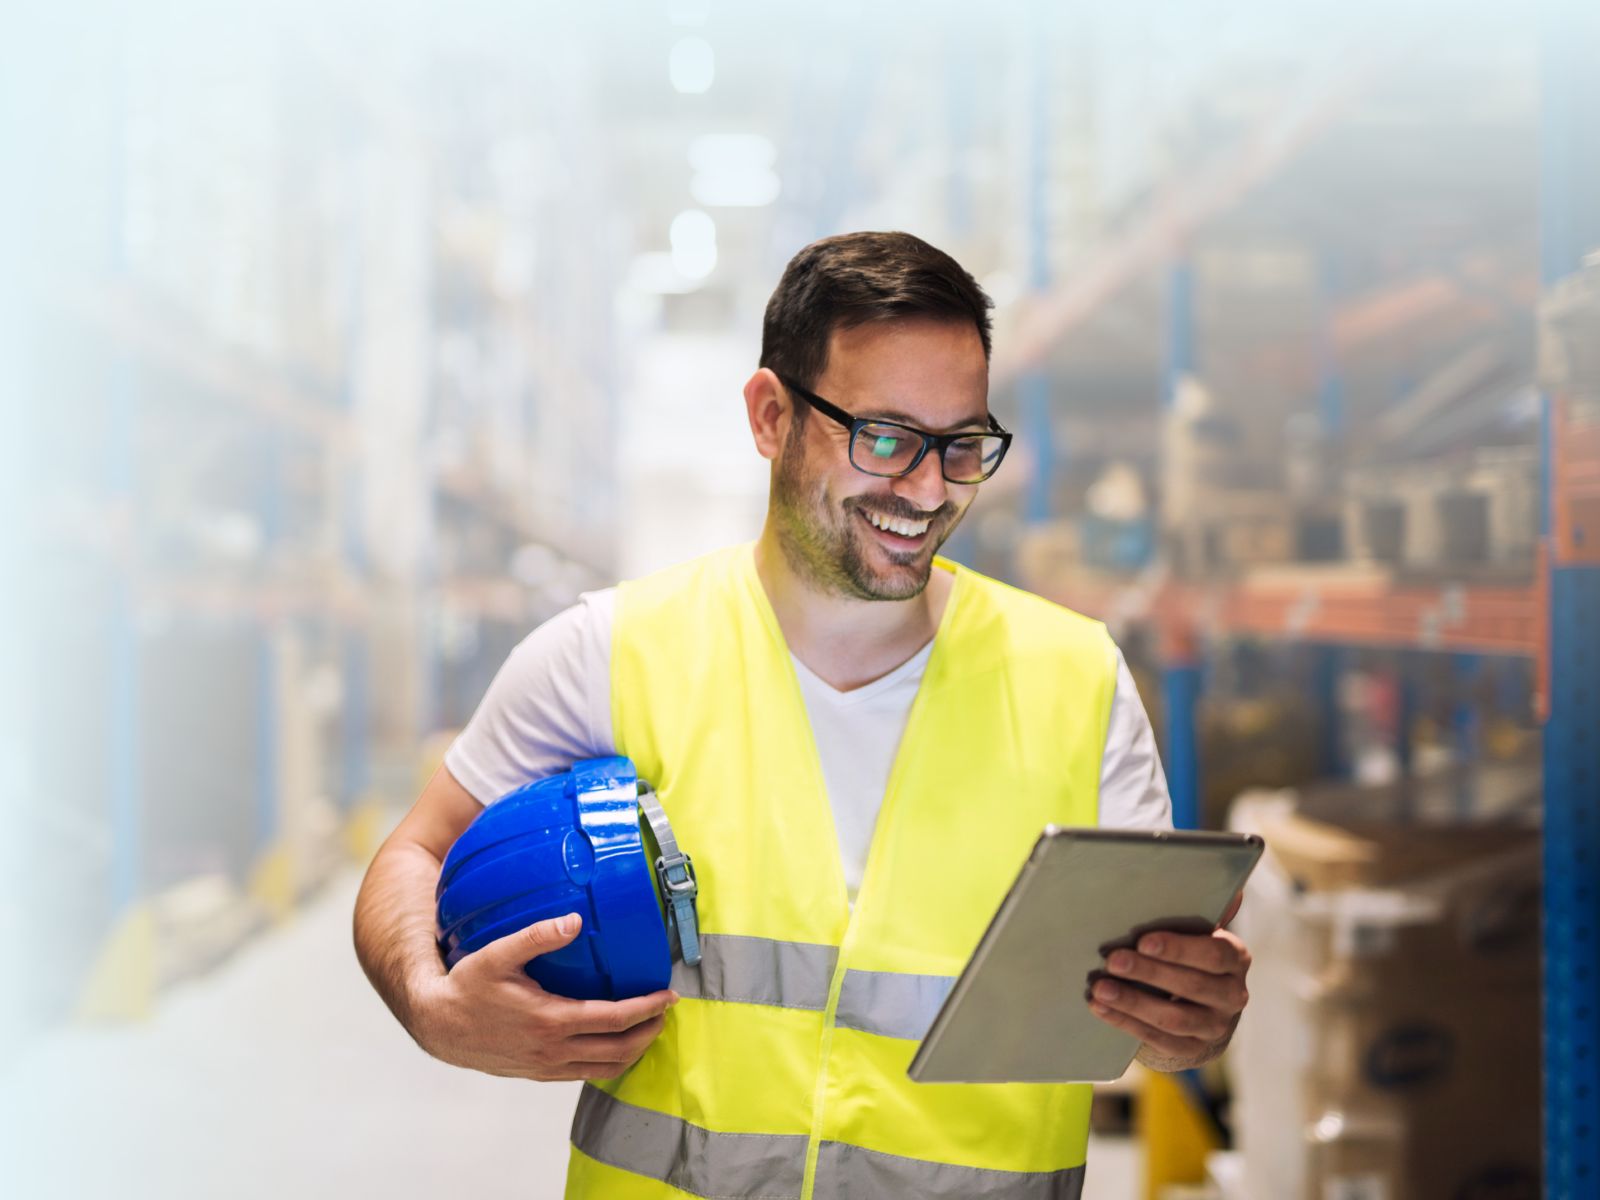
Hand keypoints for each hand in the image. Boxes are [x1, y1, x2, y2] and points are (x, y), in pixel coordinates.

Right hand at [415, 912, 677, 1081]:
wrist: (439, 1025)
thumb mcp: (498, 953)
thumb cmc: (467, 986)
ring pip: (605, 1069)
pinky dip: (608, 1063)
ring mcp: (546, 1065)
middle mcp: (553, 1049)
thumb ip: (538, 935)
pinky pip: (584, 1075)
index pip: (615, 1019)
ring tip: (648, 1030)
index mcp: (551, 1019)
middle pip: (619, 1049)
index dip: (647, 1009)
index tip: (668, 996)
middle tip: (666, 1012)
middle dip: (650, 1032)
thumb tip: (575, 920)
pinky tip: (613, 1045)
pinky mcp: (538, 1073)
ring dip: (633, 1051)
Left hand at [1086, 925, 1251, 1070]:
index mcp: (1236, 958)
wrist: (1202, 1005)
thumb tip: (1220, 881)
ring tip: (1100, 988)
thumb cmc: (1190, 953)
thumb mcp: (1197, 931)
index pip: (1215, 954)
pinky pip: (1158, 1039)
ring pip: (1174, 1018)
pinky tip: (1099, 1007)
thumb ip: (1197, 910)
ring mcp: (1215, 1026)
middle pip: (1192, 986)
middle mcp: (1233, 995)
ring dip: (1132, 1002)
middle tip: (1112, 960)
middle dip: (1148, 972)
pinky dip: (1125, 1022)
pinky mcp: (1193, 1049)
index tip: (1143, 940)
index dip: (1179, 948)